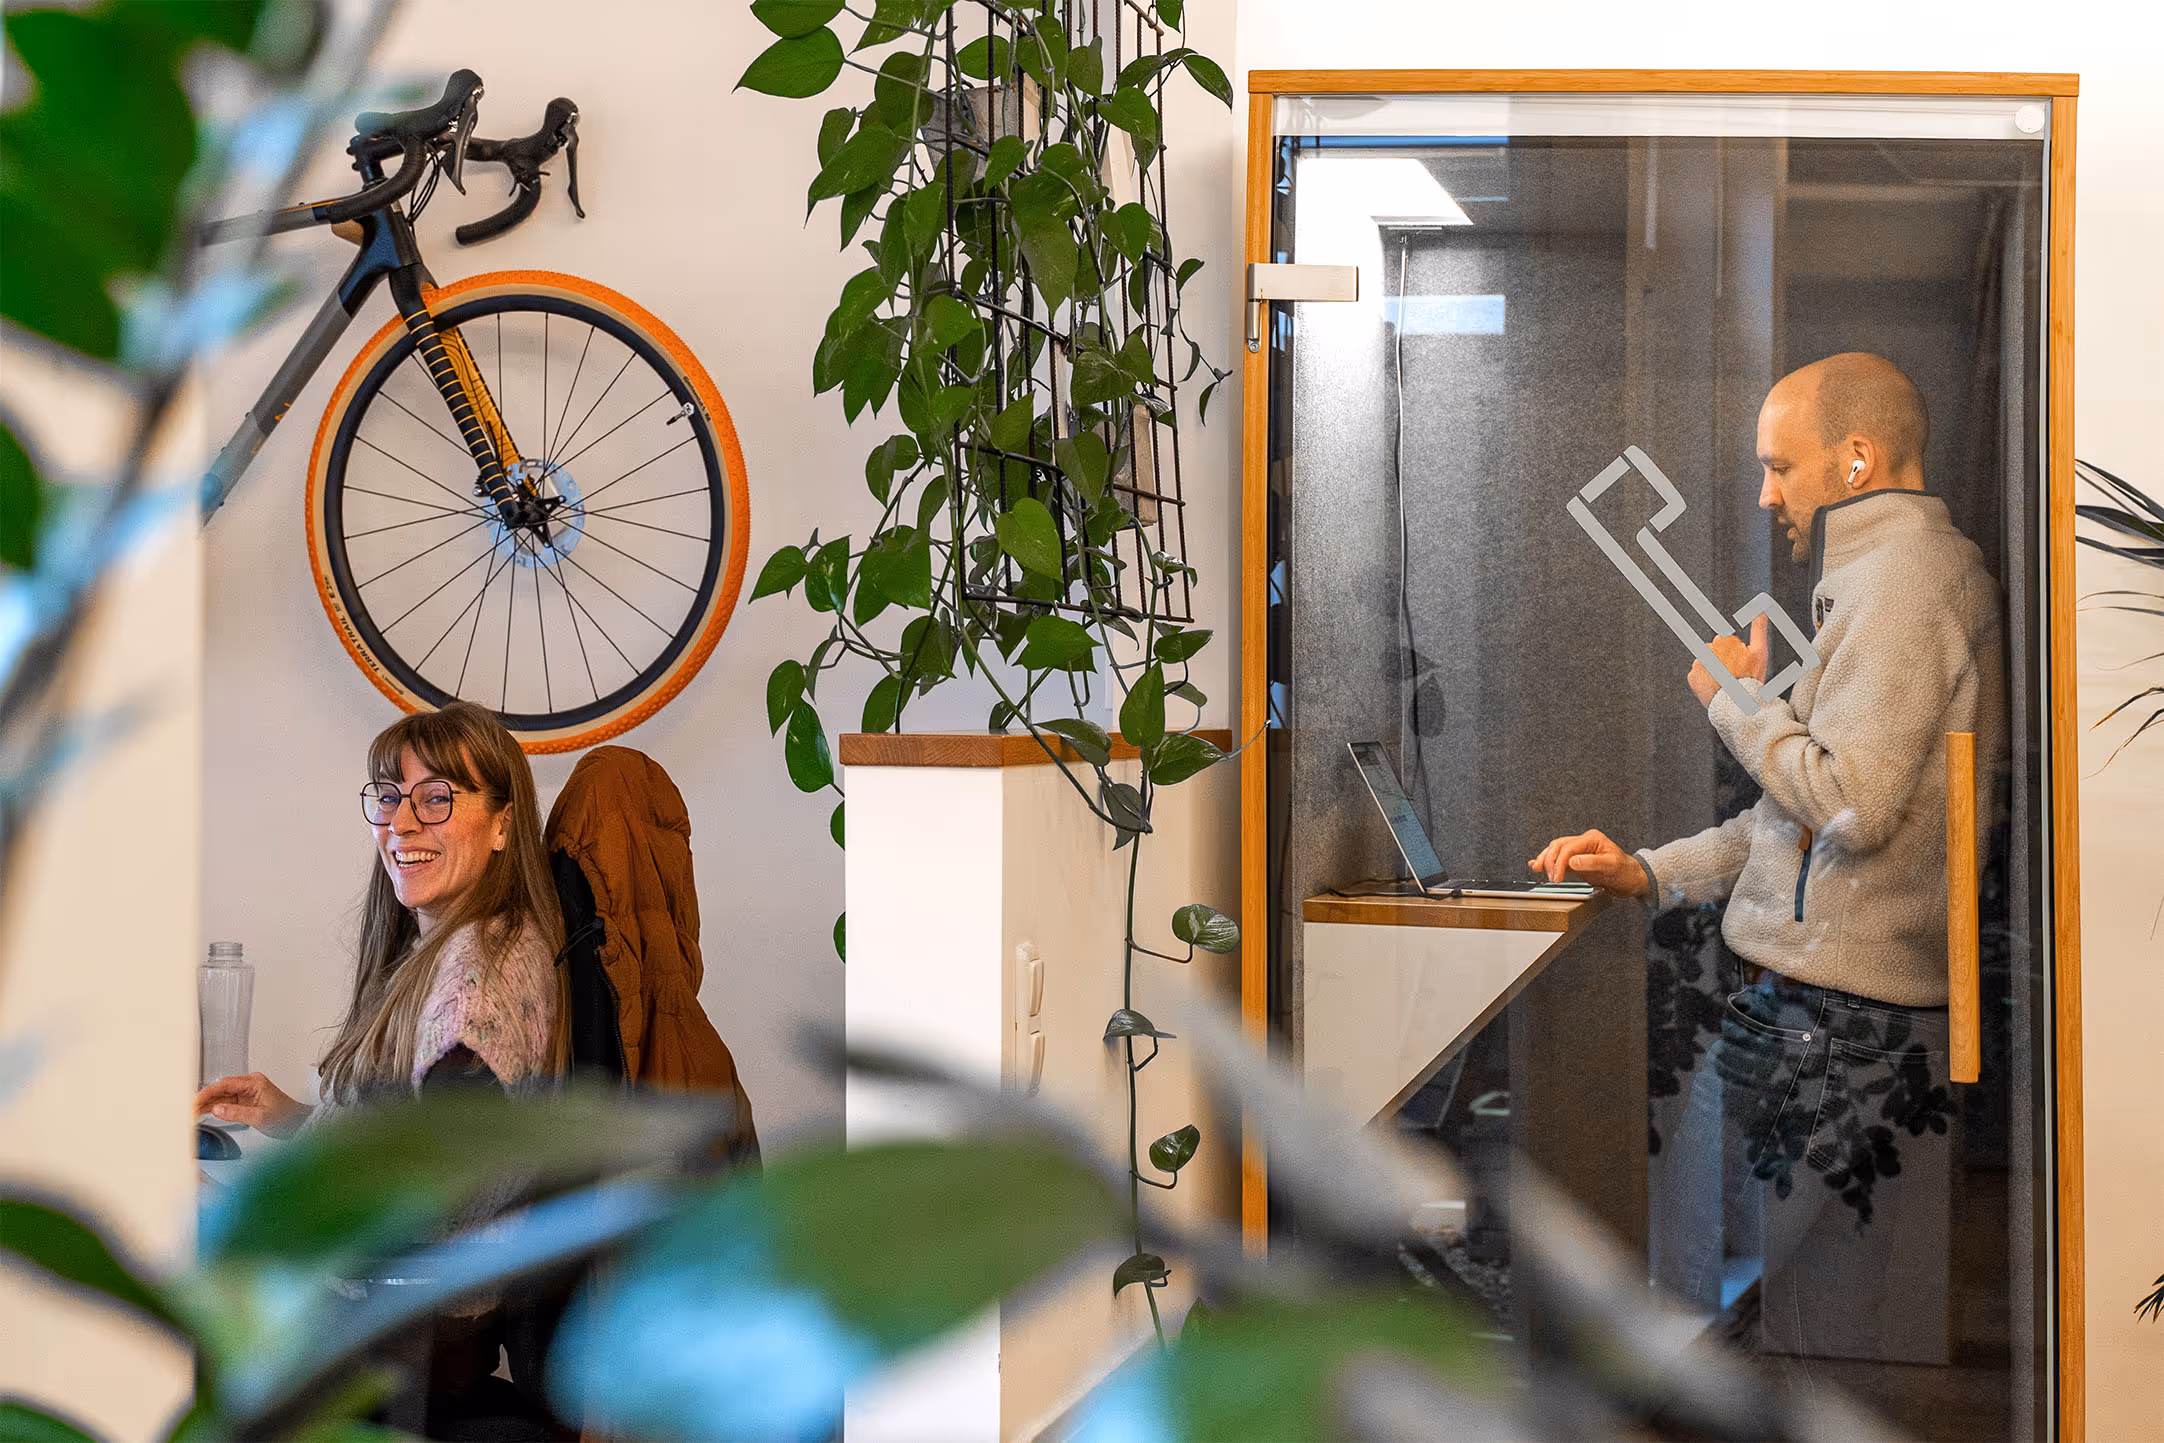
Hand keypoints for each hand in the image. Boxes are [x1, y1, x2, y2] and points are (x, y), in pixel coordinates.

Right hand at [195, 1072, 308, 1138]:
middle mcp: (249, 1085)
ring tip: (191, 1112)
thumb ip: (237, 1113)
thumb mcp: (260, 1117)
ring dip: (207, 1104)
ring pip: (221, 1097)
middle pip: (221, 1089)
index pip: (226, 1084)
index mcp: (255, 1082)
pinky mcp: (245, 1103)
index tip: (195, 1100)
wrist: (298, 1124)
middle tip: (188, 1108)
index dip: (208, 1092)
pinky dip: (214, 1109)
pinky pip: (226, 1104)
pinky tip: (202, 1113)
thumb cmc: (287, 1117)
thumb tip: (217, 1109)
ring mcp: (246, 1094)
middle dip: (204, 1099)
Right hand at [1528, 829, 1647, 896]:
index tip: (1557, 878)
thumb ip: (1592, 862)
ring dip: (1545, 860)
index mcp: (1592, 838)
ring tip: (1538, 869)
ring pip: (1555, 850)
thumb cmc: (1625, 872)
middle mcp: (1584, 841)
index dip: (1560, 862)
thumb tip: (1572, 862)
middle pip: (1558, 845)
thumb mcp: (1612, 866)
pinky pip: (1558, 857)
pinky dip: (1547, 861)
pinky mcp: (1576, 860)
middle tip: (1551, 878)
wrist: (1632, 879)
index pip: (1568, 847)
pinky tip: (1536, 865)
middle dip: (1550, 861)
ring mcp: (1579, 850)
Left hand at [1688, 614, 1769, 706]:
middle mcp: (1707, 648)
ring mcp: (1698, 663)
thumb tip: (1760, 609)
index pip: (1728, 644)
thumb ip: (1759, 628)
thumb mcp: (1760, 651)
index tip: (1741, 666)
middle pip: (1716, 653)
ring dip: (1714, 671)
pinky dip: (1706, 681)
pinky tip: (1716, 687)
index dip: (1737, 655)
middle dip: (1724, 661)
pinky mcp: (1692, 677)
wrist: (1737, 704)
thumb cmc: (1751, 678)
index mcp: (1724, 640)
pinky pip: (1698, 677)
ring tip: (1726, 683)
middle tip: (1734, 676)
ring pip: (1707, 664)